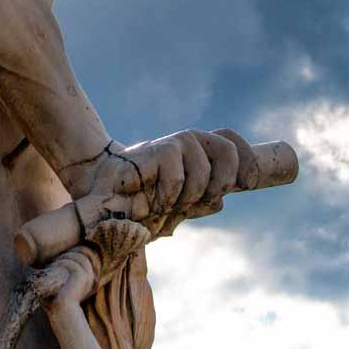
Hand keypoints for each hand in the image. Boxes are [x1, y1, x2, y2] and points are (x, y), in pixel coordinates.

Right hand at [70, 129, 257, 233]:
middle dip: (223, 181)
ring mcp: (174, 144)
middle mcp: (189, 142)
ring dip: (190, 196)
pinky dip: (170, 197)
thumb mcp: (174, 206)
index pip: (231, 141)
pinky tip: (155, 202)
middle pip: (229, 150)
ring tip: (169, 204)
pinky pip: (178, 177)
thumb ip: (197, 202)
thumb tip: (221, 202)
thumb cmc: (137, 202)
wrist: (100, 194)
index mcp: (197, 153)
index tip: (247, 184)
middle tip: (202, 199)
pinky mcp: (159, 149)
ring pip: (205, 171)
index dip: (248, 159)